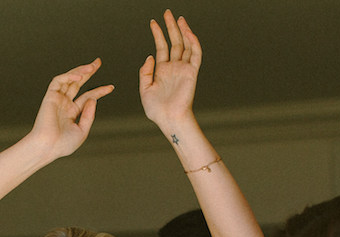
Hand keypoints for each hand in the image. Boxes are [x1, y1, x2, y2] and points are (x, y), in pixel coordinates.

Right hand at [29, 60, 114, 159]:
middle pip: (78, 83)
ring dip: (80, 71)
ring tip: (92, 66)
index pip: (87, 97)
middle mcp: (64, 104)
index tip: (111, 87)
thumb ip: (89, 115)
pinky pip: (59, 81)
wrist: (48, 147)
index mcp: (72, 112)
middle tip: (98, 62)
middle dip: (88, 72)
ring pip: (69, 79)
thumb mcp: (82, 131)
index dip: (99, 91)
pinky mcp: (50, 96)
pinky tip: (79, 75)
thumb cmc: (63, 144)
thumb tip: (93, 99)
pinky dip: (68, 76)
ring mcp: (57, 99)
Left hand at [139, 10, 200, 129]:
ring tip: (178, 18)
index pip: (161, 48)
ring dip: (182, 31)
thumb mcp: (145, 89)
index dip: (158, 34)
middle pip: (174, 42)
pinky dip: (193, 42)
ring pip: (185, 45)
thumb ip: (145, 72)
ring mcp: (184, 69)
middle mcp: (174, 68)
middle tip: (168, 13)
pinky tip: (187, 31)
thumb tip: (150, 56)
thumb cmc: (157, 110)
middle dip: (171, 27)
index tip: (153, 22)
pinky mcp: (192, 73)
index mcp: (162, 71)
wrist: (169, 119)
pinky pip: (195, 54)